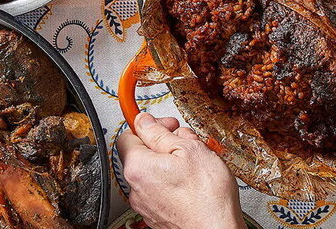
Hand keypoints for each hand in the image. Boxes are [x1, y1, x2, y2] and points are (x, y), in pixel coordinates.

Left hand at [118, 113, 244, 228]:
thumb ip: (160, 133)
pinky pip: (159, 190)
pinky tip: (192, 182)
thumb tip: (144, 121)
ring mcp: (145, 204)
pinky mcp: (156, 215)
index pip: (128, 135)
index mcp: (138, 167)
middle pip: (142, 154)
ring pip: (153, 172)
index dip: (149, 125)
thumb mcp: (189, 149)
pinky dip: (172, 182)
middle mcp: (135, 188)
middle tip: (186, 141)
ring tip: (194, 164)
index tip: (163, 123)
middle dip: (164, 143)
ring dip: (170, 163)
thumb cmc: (207, 196)